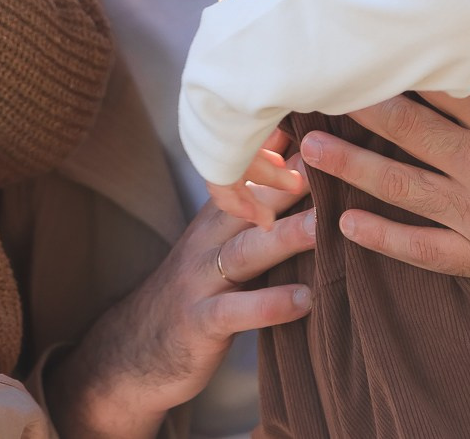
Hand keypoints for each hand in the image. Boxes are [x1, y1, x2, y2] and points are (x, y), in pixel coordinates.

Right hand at [49, 137, 315, 438]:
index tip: (327, 121)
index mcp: (220, 215)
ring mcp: (201, 278)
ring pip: (246, 250)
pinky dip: (268, 305)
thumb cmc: (197, 286)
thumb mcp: (223, 238)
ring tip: (326, 225)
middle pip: (252, 200)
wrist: (134, 348)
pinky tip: (304, 300)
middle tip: (335, 159)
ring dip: (287, 235)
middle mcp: (209, 238)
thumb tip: (302, 155)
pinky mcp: (199, 321)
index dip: (286, 147)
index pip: (252, 171)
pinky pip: (234, 311)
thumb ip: (259, 203)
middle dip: (293, 178)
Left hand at [301, 0, 469, 308]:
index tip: (352, 44)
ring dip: (351, 169)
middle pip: (406, 130)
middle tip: (306, 90)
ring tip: (306, 151)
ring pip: (403, 189)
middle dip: (354, 109)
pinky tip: (346, 225)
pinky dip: (384, 239)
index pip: (438, 84)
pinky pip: (425, 250)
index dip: (392, 64)